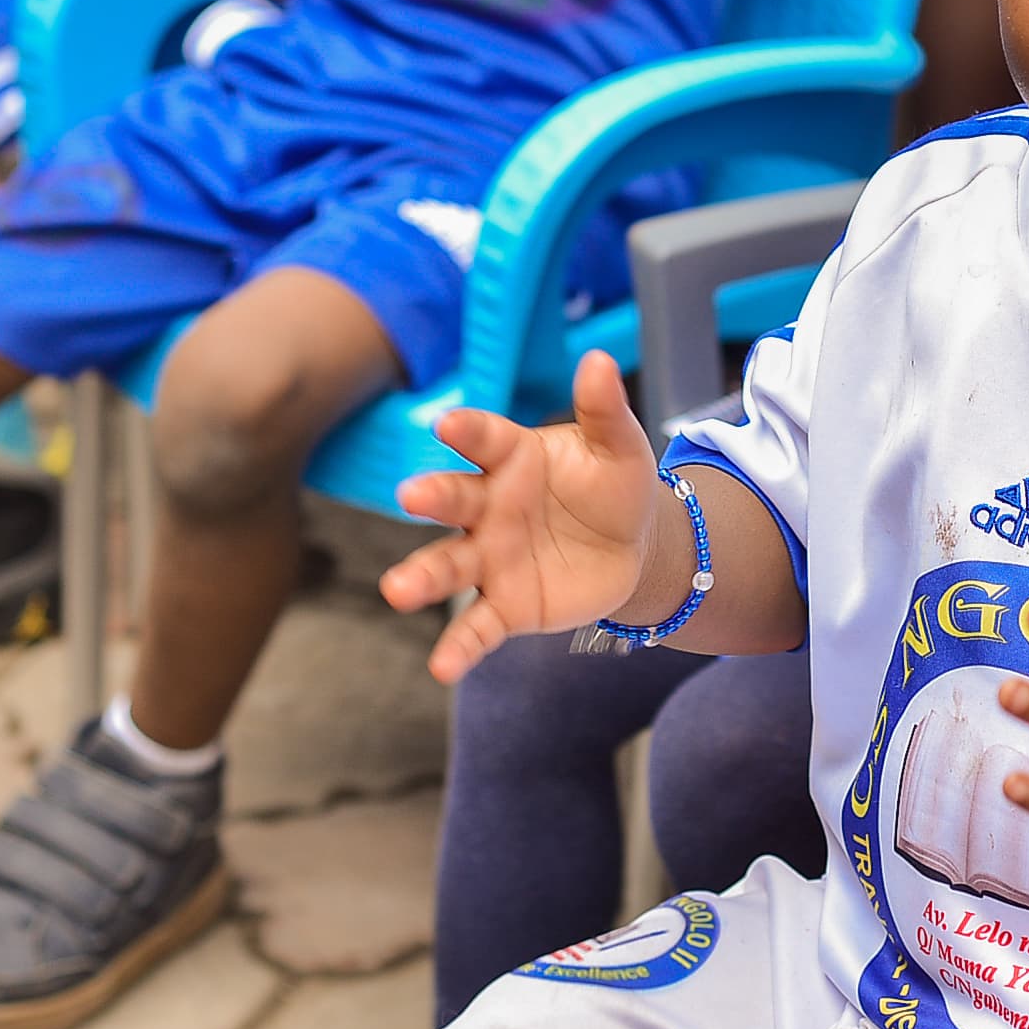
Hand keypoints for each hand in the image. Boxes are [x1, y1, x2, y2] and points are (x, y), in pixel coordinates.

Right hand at [383, 351, 669, 683]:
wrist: (632, 549)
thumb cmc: (614, 487)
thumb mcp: (619, 449)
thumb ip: (603, 410)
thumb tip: (599, 360)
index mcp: (512, 458)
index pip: (484, 440)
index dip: (466, 431)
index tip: (447, 424)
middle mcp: (488, 507)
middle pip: (453, 499)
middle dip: (431, 496)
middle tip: (410, 497)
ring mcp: (490, 558)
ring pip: (448, 567)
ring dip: (421, 578)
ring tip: (395, 592)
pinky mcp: (505, 605)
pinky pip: (477, 627)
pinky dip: (459, 648)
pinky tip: (440, 668)